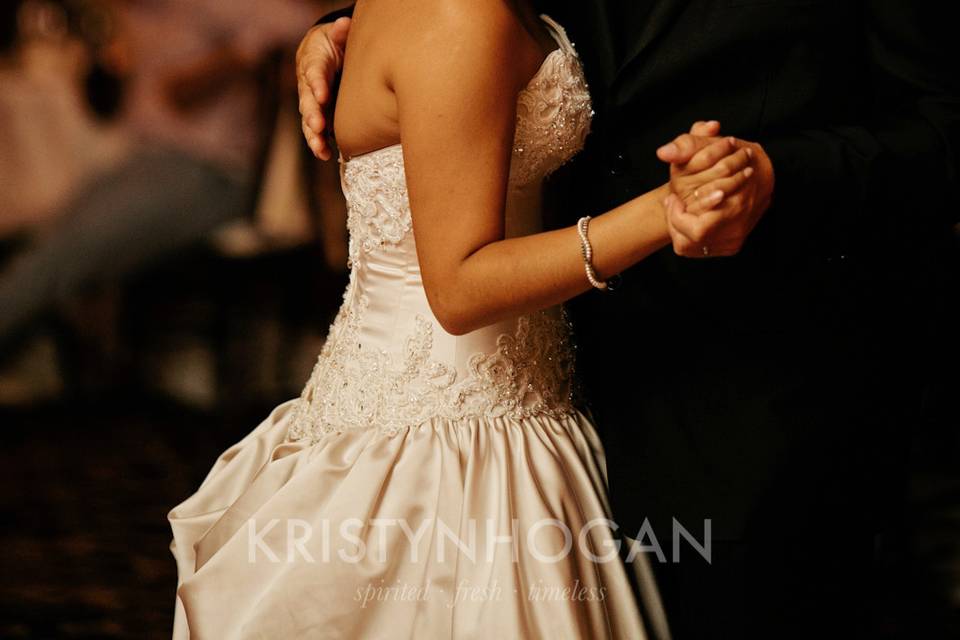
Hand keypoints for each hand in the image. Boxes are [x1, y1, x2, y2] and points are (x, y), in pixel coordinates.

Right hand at [297, 17, 350, 159]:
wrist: (323, 52)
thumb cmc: (332, 44)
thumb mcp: (336, 34)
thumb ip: (340, 33)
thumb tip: (344, 25)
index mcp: (313, 62)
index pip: (313, 72)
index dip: (317, 83)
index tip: (322, 94)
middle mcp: (308, 84)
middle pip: (307, 100)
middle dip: (312, 114)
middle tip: (317, 125)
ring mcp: (311, 101)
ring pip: (308, 120)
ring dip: (313, 135)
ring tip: (320, 148)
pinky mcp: (318, 114)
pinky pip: (315, 131)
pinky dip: (319, 143)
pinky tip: (326, 155)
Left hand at [658, 125, 774, 257]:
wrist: (761, 173)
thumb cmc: (733, 157)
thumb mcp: (709, 145)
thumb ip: (686, 145)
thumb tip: (664, 153)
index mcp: (734, 205)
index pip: (696, 230)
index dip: (677, 216)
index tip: (673, 198)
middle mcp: (737, 227)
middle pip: (689, 242)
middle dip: (674, 223)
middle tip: (673, 203)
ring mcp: (736, 238)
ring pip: (691, 248)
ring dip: (679, 230)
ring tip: (678, 209)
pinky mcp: (734, 244)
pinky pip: (700, 250)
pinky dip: (689, 236)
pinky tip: (688, 217)